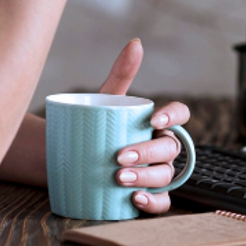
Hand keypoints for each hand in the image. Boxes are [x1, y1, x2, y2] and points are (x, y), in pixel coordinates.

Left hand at [98, 39, 190, 215]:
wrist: (64, 158)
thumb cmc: (92, 127)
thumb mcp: (105, 100)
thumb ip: (121, 74)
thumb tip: (136, 43)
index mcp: (157, 123)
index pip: (180, 114)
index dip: (174, 115)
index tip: (153, 118)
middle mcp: (160, 148)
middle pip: (170, 148)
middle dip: (148, 151)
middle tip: (119, 156)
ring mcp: (155, 173)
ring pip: (165, 175)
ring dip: (147, 177)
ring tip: (119, 177)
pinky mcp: (146, 195)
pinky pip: (161, 202)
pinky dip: (152, 202)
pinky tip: (134, 198)